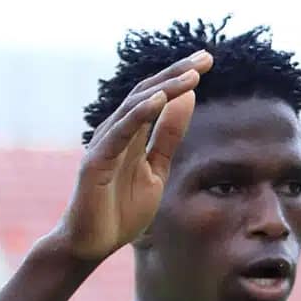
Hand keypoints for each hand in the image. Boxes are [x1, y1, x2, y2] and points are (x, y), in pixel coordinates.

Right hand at [56, 51, 210, 262]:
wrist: (93, 243)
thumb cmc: (122, 209)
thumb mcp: (156, 169)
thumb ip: (168, 137)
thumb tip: (186, 99)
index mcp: (132, 133)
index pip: (157, 96)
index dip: (181, 78)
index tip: (207, 61)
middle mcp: (116, 131)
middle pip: (147, 92)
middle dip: (177, 73)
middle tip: (206, 57)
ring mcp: (105, 144)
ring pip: (135, 107)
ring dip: (165, 88)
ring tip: (192, 76)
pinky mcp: (96, 162)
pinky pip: (120, 133)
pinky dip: (140, 114)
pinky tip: (160, 100)